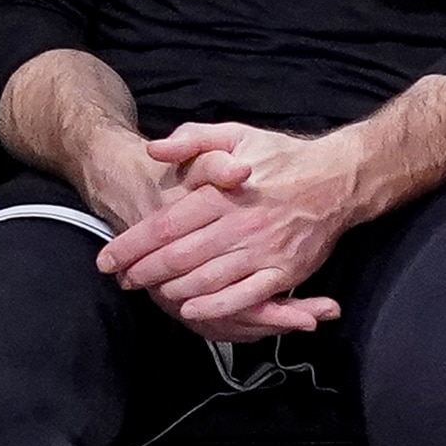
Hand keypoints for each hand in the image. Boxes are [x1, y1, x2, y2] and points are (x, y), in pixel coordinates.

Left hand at [102, 120, 357, 337]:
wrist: (338, 179)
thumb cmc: (281, 158)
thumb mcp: (235, 135)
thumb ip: (192, 139)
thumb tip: (154, 151)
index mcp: (222, 193)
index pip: (165, 225)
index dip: (132, 245)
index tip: (108, 258)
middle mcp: (239, 224)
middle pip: (179, 257)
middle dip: (143, 272)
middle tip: (123, 280)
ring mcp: (262, 252)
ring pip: (205, 280)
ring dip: (172, 291)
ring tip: (151, 293)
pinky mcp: (283, 272)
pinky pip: (243, 298)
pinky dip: (213, 307)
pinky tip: (191, 310)